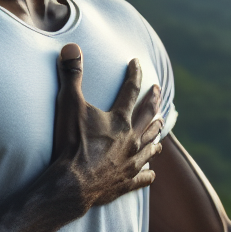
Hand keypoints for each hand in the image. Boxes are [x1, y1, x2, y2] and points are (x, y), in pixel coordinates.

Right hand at [51, 45, 163, 212]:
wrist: (71, 184)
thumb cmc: (70, 144)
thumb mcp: (68, 105)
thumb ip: (71, 75)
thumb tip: (71, 47)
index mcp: (120, 120)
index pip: (130, 91)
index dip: (134, 75)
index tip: (136, 63)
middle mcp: (131, 140)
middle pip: (148, 118)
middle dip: (154, 102)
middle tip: (158, 91)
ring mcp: (131, 163)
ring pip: (150, 146)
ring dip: (156, 136)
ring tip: (161, 129)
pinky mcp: (126, 183)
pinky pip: (143, 177)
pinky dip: (147, 173)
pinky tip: (151, 172)